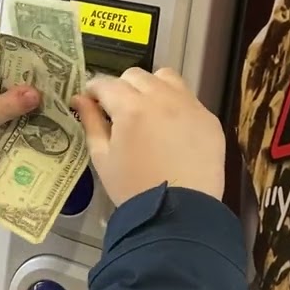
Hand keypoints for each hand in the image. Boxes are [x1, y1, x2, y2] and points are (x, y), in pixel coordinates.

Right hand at [73, 67, 224, 205]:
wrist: (178, 214)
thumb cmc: (133, 188)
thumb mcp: (103, 157)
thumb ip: (91, 122)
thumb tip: (80, 99)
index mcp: (130, 107)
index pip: (106, 83)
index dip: (94, 91)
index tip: (92, 102)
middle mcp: (162, 97)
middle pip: (136, 75)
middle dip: (123, 87)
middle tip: (119, 111)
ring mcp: (190, 106)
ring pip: (166, 78)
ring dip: (152, 88)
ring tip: (149, 112)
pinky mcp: (209, 119)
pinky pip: (189, 99)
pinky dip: (176, 106)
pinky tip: (172, 130)